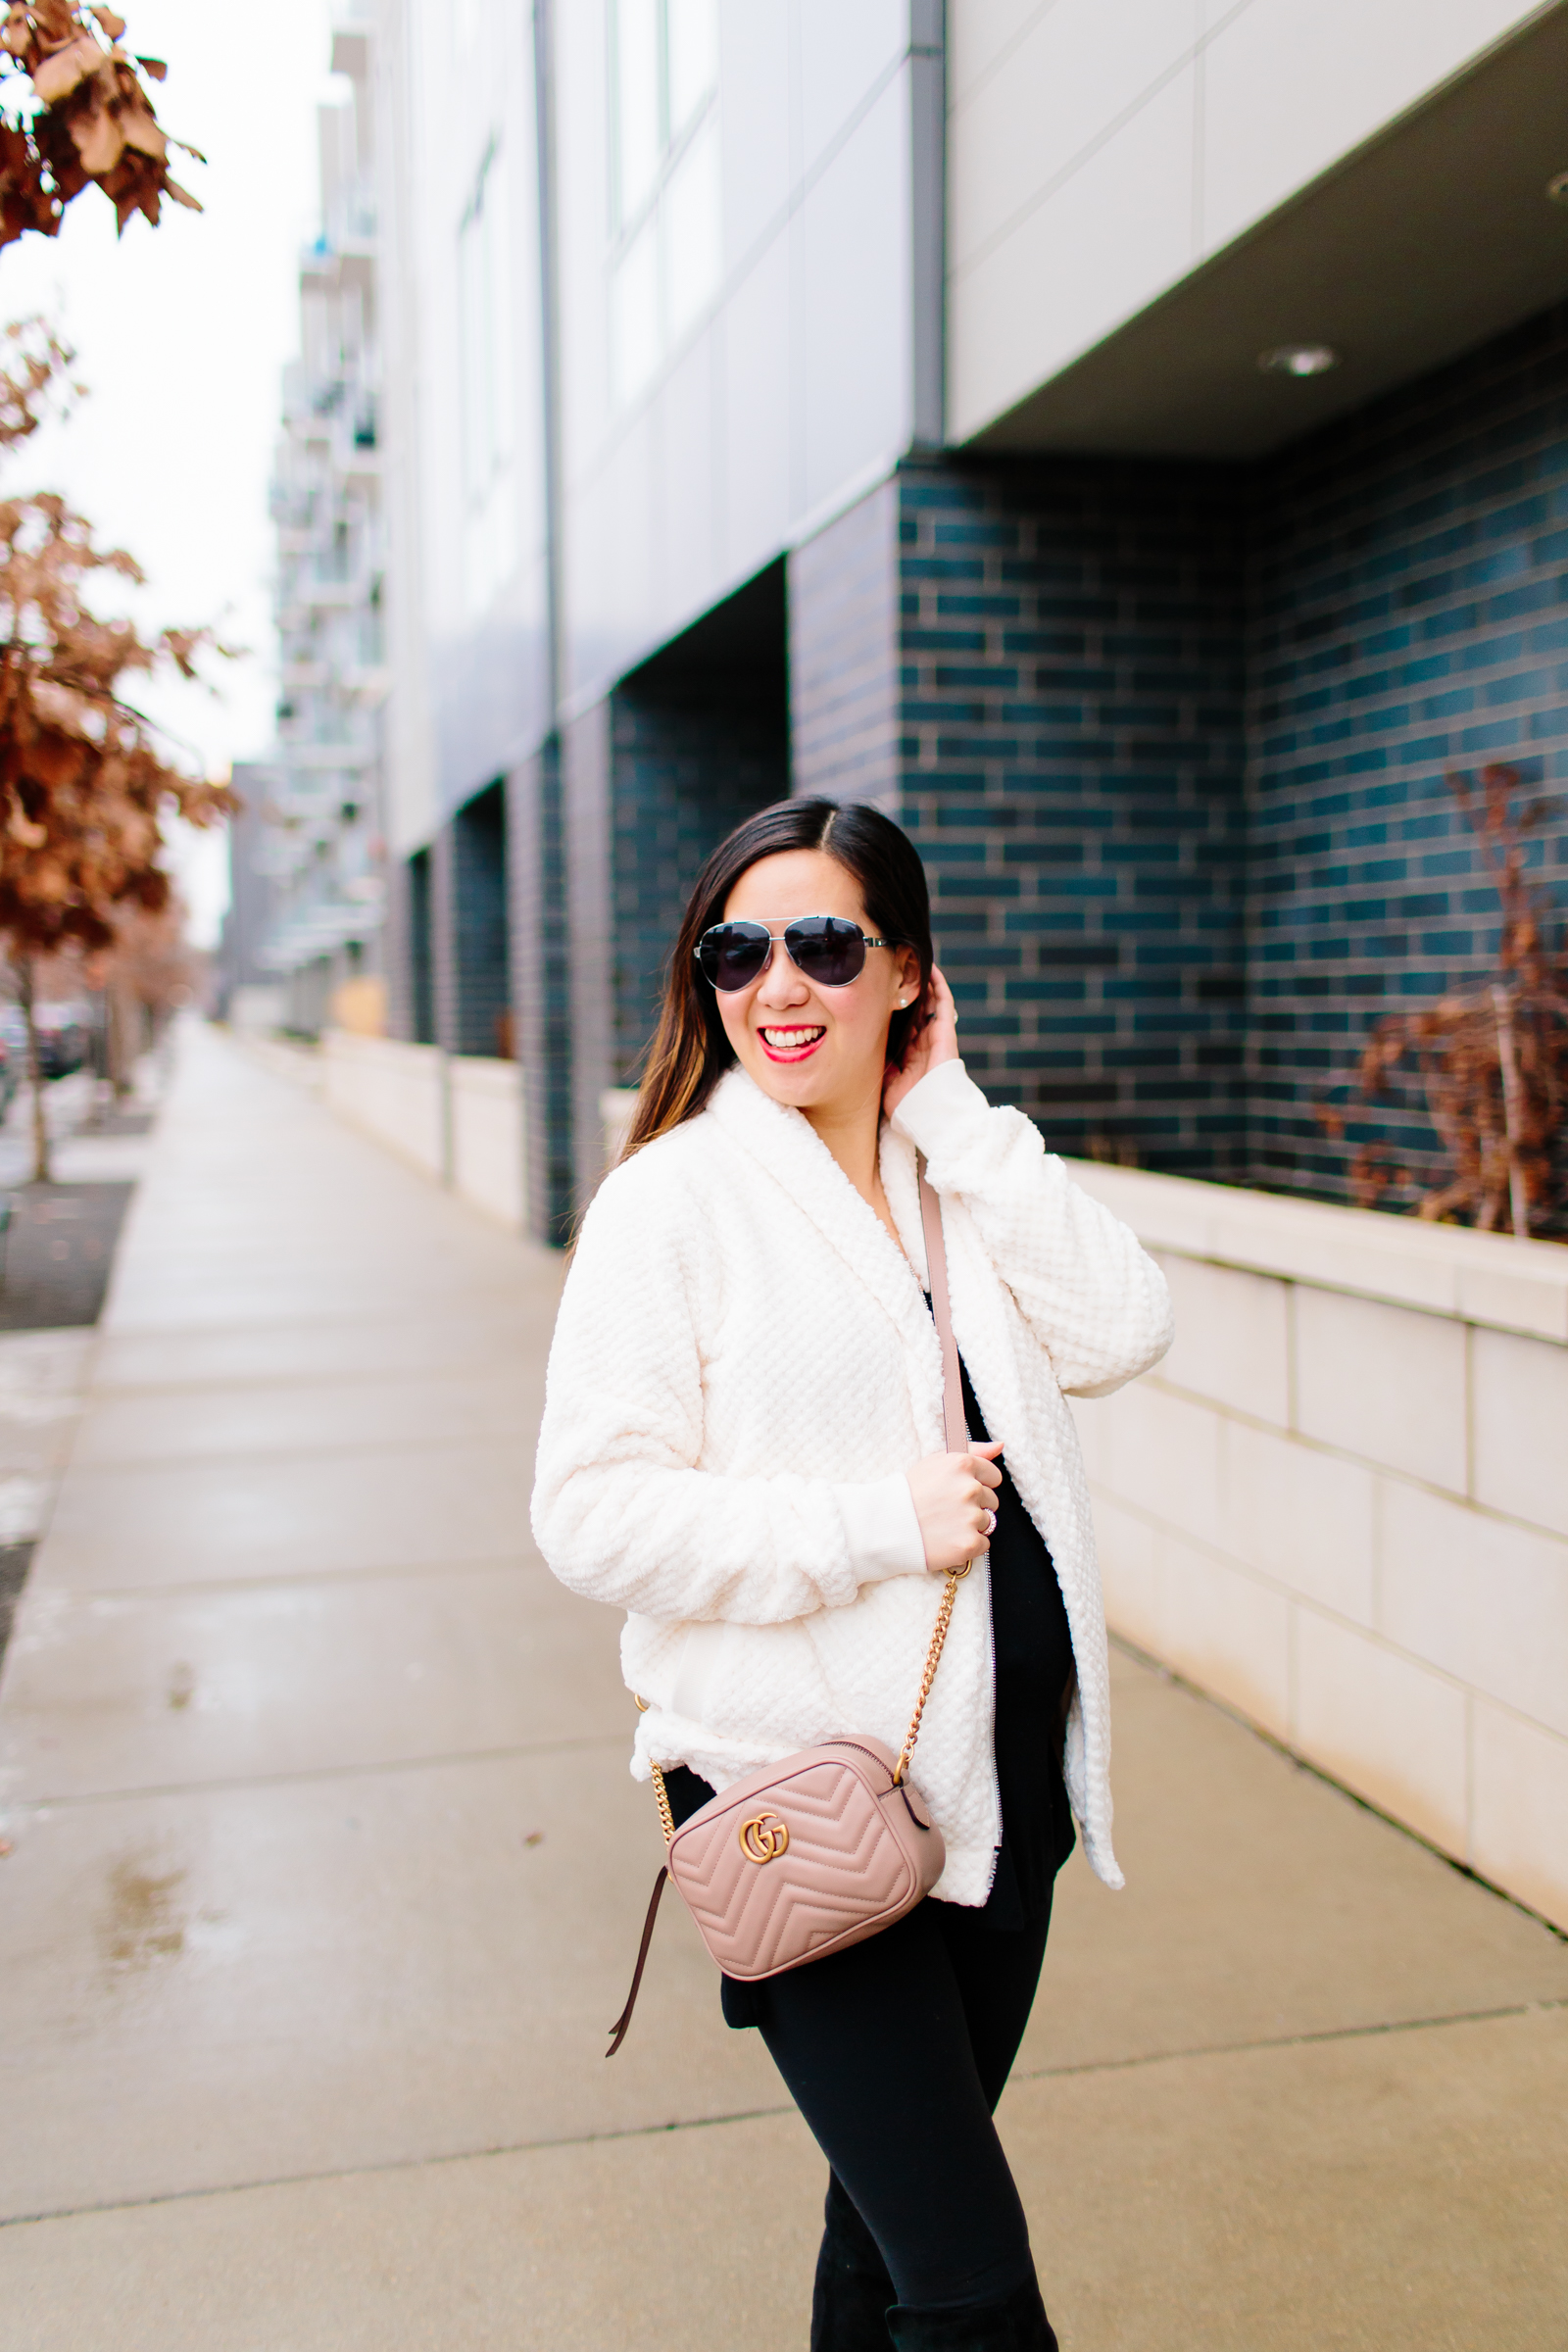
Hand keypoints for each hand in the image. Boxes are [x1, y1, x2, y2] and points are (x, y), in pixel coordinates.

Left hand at [883, 965, 960, 1117]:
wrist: (929, 1113)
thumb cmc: (907, 1105)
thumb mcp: (884, 1082)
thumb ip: (877, 1065)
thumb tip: (859, 1050)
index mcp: (908, 1054)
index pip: (898, 1025)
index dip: (889, 1009)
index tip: (875, 993)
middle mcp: (922, 1042)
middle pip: (912, 1009)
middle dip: (903, 992)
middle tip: (891, 969)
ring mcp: (935, 1035)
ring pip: (928, 1001)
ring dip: (920, 983)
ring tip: (909, 961)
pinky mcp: (945, 1030)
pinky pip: (943, 1001)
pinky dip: (937, 984)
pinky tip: (929, 967)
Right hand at [905, 1443, 1003, 1573]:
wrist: (884, 1526)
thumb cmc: (908, 1493)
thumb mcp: (936, 1461)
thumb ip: (972, 1451)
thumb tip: (999, 1446)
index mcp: (963, 1464)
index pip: (993, 1476)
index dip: (977, 1485)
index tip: (958, 1492)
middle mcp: (971, 1489)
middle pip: (991, 1500)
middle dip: (973, 1506)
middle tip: (946, 1510)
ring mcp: (971, 1517)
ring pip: (987, 1522)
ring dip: (970, 1526)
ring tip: (944, 1525)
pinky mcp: (969, 1543)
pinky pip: (983, 1544)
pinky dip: (968, 1545)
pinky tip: (947, 1540)